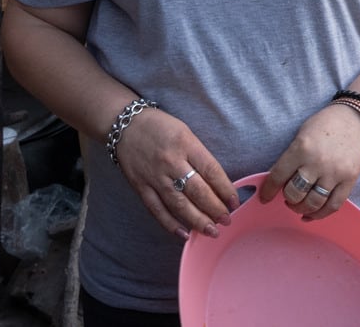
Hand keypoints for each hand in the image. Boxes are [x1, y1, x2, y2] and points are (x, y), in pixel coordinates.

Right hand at [115, 107, 238, 240]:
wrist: (124, 125)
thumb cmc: (160, 127)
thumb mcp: (185, 132)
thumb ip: (199, 156)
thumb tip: (217, 182)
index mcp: (186, 144)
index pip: (211, 170)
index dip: (225, 189)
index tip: (235, 202)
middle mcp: (171, 162)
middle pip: (197, 191)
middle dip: (215, 209)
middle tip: (226, 220)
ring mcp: (154, 177)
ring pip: (179, 204)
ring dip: (197, 220)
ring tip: (211, 231)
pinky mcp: (141, 187)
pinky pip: (157, 210)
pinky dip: (171, 224)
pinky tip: (185, 233)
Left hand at [257, 104, 359, 220]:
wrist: (356, 118)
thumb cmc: (325, 124)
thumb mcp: (301, 134)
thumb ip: (291, 157)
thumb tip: (277, 181)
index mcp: (302, 148)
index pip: (278, 176)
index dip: (268, 190)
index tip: (264, 197)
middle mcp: (317, 163)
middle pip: (295, 193)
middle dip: (287, 199)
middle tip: (287, 197)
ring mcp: (335, 173)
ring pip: (313, 203)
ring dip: (301, 209)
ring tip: (298, 205)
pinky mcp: (349, 180)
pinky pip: (333, 205)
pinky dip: (320, 215)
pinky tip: (311, 215)